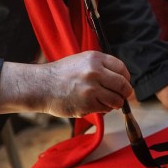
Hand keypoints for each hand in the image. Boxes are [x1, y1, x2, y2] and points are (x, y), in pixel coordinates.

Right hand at [0, 52, 132, 117]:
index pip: (121, 68)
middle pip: (123, 84)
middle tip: (122, 96)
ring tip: (108, 102)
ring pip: (116, 99)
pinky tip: (96, 105)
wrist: (42, 86)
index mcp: (95, 58)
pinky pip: (105, 108)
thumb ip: (101, 66)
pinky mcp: (87, 104)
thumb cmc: (62, 74)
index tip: (124, 82)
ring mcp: (91, 89)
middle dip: (125, 92)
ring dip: (115, 103)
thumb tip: (122, 78)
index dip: (125, 77)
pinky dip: (104, 109)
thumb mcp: (82, 60)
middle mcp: (95, 72)